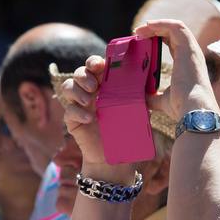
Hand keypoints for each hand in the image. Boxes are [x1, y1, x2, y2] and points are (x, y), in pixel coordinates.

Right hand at [58, 57, 136, 183]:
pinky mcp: (72, 120)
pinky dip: (78, 112)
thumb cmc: (126, 131)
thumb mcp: (136, 112)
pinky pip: (68, 111)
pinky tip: (89, 119)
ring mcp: (78, 105)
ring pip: (68, 87)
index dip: (94, 62)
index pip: (95, 67)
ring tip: (89, 100)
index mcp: (104, 85)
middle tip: (94, 86)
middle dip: (84, 75)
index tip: (100, 65)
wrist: (115, 157)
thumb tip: (151, 86)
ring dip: (77, 90)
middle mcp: (89, 92)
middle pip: (79, 73)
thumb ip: (140, 98)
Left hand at [133, 19, 218, 121]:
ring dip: (157, 25)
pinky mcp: (188, 48)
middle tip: (137, 33)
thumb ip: (154, 97)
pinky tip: (148, 25)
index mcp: (186, 64)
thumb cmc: (182, 107)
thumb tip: (142, 99)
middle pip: (173, 33)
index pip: (173, 44)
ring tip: (140, 29)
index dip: (158, 38)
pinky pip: (176, 27)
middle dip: (154, 29)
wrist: (192, 110)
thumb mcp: (163, 101)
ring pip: (176, 27)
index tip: (141, 41)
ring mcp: (191, 50)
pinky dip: (162, 23)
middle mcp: (191, 55)